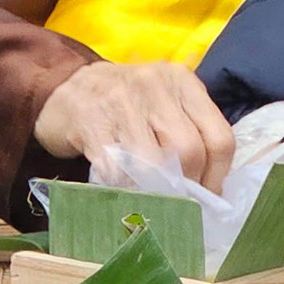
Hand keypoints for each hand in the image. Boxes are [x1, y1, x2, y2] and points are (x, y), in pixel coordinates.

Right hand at [33, 61, 233, 192]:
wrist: (65, 86)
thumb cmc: (124, 102)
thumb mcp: (164, 102)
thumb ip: (188, 132)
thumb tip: (208, 191)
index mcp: (182, 81)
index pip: (218, 136)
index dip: (217, 176)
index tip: (207, 198)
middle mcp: (155, 85)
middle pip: (190, 150)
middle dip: (187, 186)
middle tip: (178, 202)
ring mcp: (120, 101)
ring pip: (154, 162)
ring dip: (154, 191)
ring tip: (151, 200)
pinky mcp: (90, 121)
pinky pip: (116, 168)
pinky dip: (122, 187)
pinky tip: (121, 188)